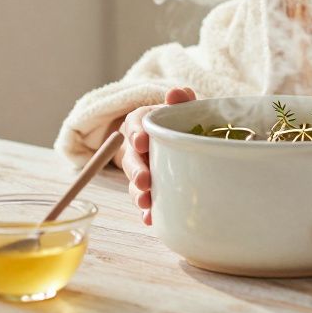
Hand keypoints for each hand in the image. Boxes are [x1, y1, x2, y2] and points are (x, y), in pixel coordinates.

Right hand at [115, 87, 195, 225]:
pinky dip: (148, 211)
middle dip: (137, 170)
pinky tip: (152, 219)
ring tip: (146, 203)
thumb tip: (178, 92)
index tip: (141, 142)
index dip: (135, 134)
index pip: (133, 125)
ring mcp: (140, 169)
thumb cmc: (178, 121)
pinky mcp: (147, 187)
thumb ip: (180, 100)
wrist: (180, 138)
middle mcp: (136, 147)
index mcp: (141, 123)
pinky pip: (145, 200)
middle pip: (131, 158)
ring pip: (134, 182)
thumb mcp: (179, 108)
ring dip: (139, 193)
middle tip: (145, 180)